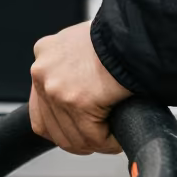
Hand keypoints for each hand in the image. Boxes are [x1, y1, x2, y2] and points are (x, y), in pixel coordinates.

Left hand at [29, 22, 132, 154]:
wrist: (137, 33)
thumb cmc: (120, 35)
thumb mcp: (85, 42)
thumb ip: (74, 64)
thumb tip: (81, 89)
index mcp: (44, 53)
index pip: (39, 104)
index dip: (60, 123)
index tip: (76, 128)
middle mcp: (43, 71)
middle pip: (51, 127)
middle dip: (77, 138)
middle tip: (96, 140)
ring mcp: (56, 89)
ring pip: (71, 137)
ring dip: (93, 144)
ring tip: (110, 141)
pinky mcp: (77, 103)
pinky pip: (93, 138)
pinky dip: (107, 143)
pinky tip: (117, 140)